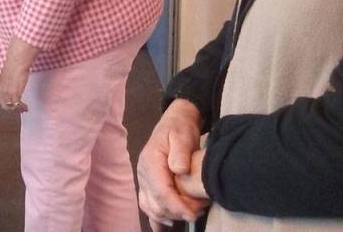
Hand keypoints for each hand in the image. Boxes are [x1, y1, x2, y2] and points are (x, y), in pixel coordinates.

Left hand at [0, 56, 29, 112]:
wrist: (17, 63)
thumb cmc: (14, 65)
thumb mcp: (8, 76)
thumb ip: (9, 81)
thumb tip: (14, 83)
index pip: (1, 99)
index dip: (7, 103)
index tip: (14, 104)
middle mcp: (1, 91)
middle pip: (4, 105)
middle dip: (12, 108)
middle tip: (19, 109)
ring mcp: (7, 93)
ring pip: (11, 106)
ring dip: (18, 109)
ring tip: (24, 109)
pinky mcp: (15, 94)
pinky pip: (17, 105)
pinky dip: (21, 107)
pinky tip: (25, 107)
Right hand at [137, 99, 209, 226]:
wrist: (175, 122)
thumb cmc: (180, 128)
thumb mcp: (182, 135)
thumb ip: (180, 152)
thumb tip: (179, 170)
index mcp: (150, 161)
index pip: (160, 191)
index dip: (176, 206)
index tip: (193, 214)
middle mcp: (143, 172)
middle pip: (155, 203)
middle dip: (177, 212)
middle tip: (199, 211)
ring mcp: (144, 179)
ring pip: (150, 206)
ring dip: (168, 215)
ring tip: (189, 214)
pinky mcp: (148, 184)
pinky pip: (147, 204)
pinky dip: (155, 217)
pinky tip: (166, 225)